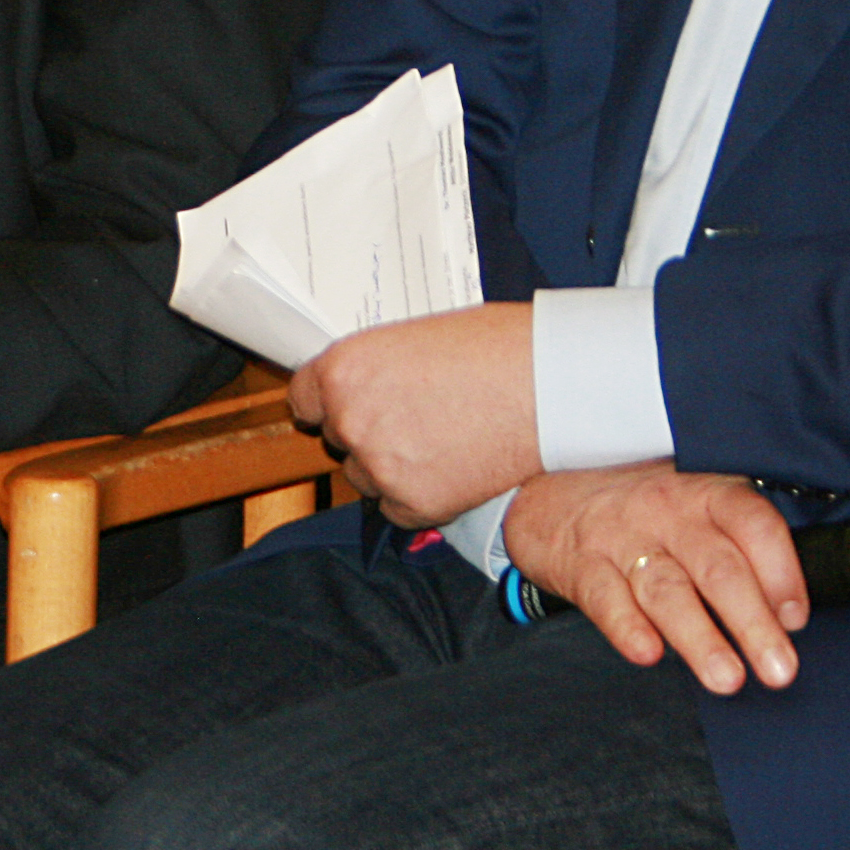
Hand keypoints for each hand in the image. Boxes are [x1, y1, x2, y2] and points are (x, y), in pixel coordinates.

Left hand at [289, 302, 541, 529]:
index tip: (346, 407)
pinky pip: (397, 510)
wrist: (546, 385)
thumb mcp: (412, 339)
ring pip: (365, 477)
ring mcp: (378, 465)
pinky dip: (419, 497)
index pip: (303, 399)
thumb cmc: (491, 348)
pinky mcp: (413, 504)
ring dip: (391, 467)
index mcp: (343, 370)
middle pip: (336, 439)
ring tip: (441, 441)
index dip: (328, 403)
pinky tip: (452, 468)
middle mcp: (349, 419)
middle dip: (368, 432)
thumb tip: (366, 387)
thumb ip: (377, 368)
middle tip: (415, 420)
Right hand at [502, 465, 805, 695]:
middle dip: (752, 623)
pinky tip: (647, 652)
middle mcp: (667, 512)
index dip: (781, 571)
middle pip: (717, 567)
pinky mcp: (582, 566)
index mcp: (706, 494)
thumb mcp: (695, 508)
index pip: (752, 523)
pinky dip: (627, 627)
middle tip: (779, 670)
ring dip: (700, 637)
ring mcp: (622, 538)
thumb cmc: (645, 513)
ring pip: (667, 589)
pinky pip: (607, 599)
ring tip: (726, 678)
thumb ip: (740, 549)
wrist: (550, 496)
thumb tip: (789, 618)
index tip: (796, 619)